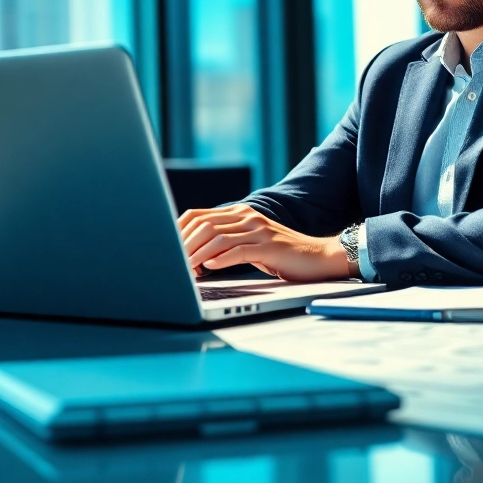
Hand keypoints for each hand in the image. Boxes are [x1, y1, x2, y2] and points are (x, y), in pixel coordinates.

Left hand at [177, 204, 352, 281]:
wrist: (317, 256)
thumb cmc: (281, 254)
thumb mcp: (250, 242)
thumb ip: (227, 241)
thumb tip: (193, 255)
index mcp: (239, 213)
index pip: (198, 215)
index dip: (178, 230)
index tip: (165, 247)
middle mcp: (247, 216)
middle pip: (204, 225)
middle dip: (184, 245)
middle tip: (172, 263)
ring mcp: (258, 230)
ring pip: (218, 237)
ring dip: (198, 255)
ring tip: (186, 269)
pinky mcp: (269, 246)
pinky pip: (239, 250)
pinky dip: (220, 260)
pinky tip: (210, 268)